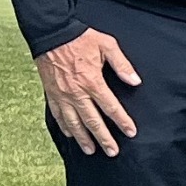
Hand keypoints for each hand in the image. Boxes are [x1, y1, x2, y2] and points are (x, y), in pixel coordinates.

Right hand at [35, 28, 139, 156]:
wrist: (51, 34)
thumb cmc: (81, 38)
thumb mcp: (107, 46)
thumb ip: (122, 65)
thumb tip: (135, 81)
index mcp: (92, 82)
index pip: (110, 107)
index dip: (122, 121)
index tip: (130, 133)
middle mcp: (76, 93)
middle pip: (92, 121)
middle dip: (103, 138)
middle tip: (112, 151)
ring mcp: (62, 95)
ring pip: (73, 122)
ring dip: (83, 138)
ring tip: (91, 150)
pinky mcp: (51, 94)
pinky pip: (57, 115)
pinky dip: (65, 127)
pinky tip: (71, 135)